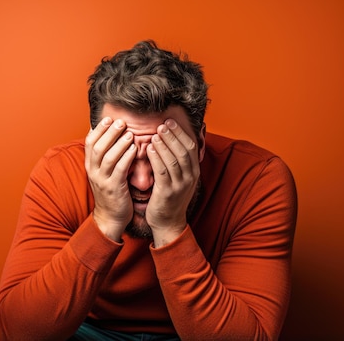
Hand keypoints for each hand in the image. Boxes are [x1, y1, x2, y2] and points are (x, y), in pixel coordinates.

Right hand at [84, 117, 136, 241]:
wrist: (110, 217)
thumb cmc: (111, 190)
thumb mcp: (103, 172)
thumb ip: (105, 155)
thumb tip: (109, 134)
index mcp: (90, 165)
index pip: (89, 142)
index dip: (98, 129)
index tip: (108, 118)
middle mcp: (93, 171)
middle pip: (98, 147)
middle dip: (109, 133)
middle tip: (121, 122)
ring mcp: (102, 180)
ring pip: (107, 157)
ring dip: (119, 143)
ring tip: (130, 134)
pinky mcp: (113, 188)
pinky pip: (119, 170)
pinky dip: (126, 158)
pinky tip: (134, 150)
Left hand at [146, 119, 199, 246]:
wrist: (167, 222)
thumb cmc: (170, 196)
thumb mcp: (179, 177)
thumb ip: (177, 160)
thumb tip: (171, 138)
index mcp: (194, 171)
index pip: (191, 147)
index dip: (181, 133)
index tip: (170, 121)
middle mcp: (190, 178)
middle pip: (183, 151)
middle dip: (173, 135)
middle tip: (162, 123)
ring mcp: (180, 186)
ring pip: (174, 160)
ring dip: (164, 145)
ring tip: (155, 134)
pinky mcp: (167, 193)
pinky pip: (162, 172)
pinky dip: (156, 158)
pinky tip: (149, 149)